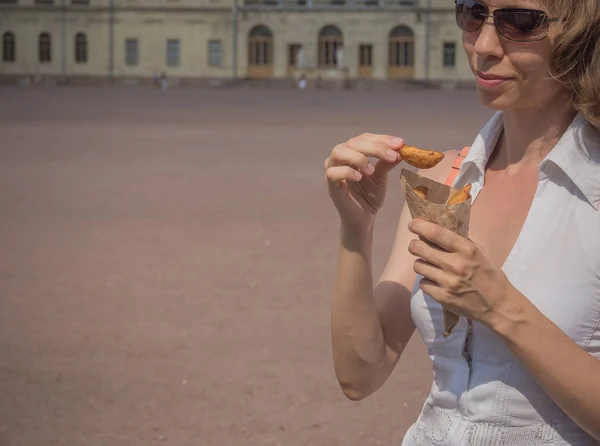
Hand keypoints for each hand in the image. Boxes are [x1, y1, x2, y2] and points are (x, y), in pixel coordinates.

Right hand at [324, 133, 403, 230]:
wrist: (364, 218)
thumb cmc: (370, 196)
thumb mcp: (382, 177)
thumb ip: (387, 163)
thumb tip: (400, 149)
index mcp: (352, 152)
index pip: (364, 138)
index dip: (382, 139)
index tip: (399, 144)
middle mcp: (340, 158)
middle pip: (353, 143)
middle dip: (375, 147)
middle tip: (392, 156)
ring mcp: (333, 170)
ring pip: (339, 152)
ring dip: (358, 157)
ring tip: (371, 170)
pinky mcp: (331, 186)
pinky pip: (333, 173)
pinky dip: (347, 172)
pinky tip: (360, 177)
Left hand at [407, 218, 521, 327]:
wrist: (498, 306)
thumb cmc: (489, 276)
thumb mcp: (479, 253)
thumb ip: (460, 242)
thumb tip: (436, 232)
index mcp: (467, 249)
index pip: (436, 233)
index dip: (419, 226)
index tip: (413, 224)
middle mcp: (455, 264)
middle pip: (419, 248)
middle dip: (414, 246)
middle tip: (416, 246)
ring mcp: (447, 282)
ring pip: (418, 265)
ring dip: (421, 264)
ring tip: (430, 266)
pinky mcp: (442, 297)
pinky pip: (423, 283)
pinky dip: (427, 281)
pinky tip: (436, 282)